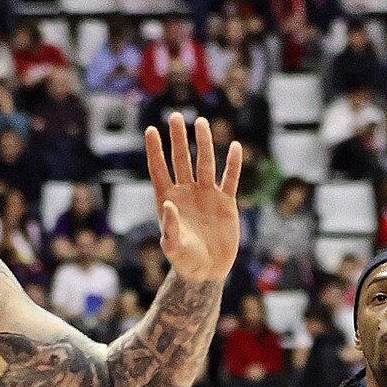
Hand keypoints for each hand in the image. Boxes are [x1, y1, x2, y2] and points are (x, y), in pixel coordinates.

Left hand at [144, 113, 241, 284]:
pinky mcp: (225, 202)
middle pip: (181, 160)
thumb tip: (169, 203)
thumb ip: (170, 226)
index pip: (159, 169)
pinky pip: (230, 179)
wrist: (207, 270)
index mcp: (168, 199)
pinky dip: (233, 164)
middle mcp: (186, 192)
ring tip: (201, 122)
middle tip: (175, 116)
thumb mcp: (173, 245)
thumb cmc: (184, 260)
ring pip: (205, 163)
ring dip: (203, 143)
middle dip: (178, 138)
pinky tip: (236, 147)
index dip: (155, 150)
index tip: (151, 130)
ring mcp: (206, 195)